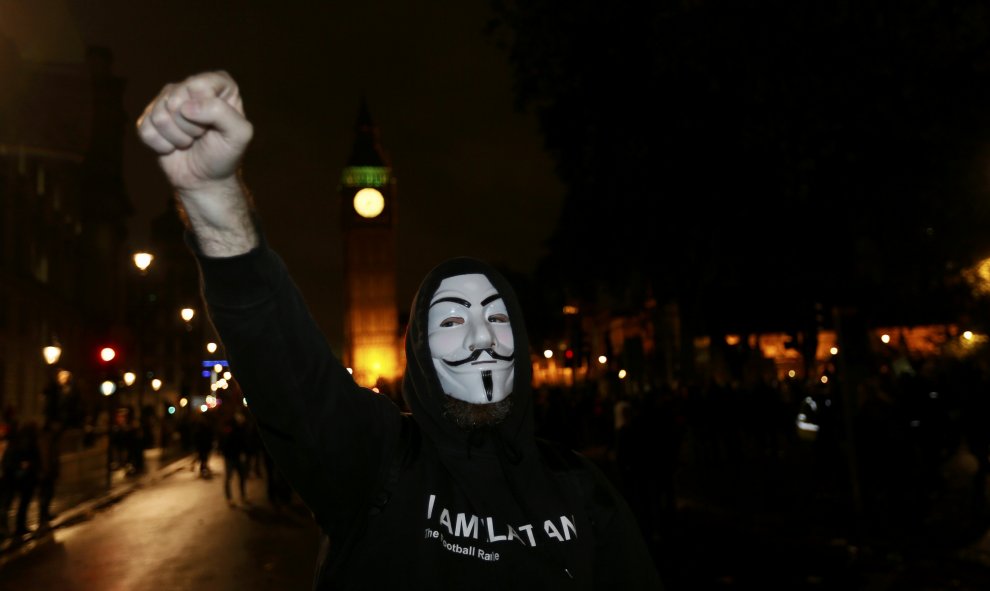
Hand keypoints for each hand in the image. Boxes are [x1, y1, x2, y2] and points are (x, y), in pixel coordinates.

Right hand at [136, 71, 253, 193]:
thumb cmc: (225, 154)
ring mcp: (167, 100)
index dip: (205, 110)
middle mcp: (190, 87)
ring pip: (160, 116)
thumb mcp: (239, 134)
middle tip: (201, 135)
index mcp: (218, 84)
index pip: (199, 85)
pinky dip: (162, 145)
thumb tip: (185, 107)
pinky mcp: (149, 118)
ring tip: (189, 141)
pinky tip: (173, 146)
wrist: (206, 180)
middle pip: (176, 100)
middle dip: (190, 126)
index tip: (215, 125)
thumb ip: (221, 112)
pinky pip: (146, 130)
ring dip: (177, 138)